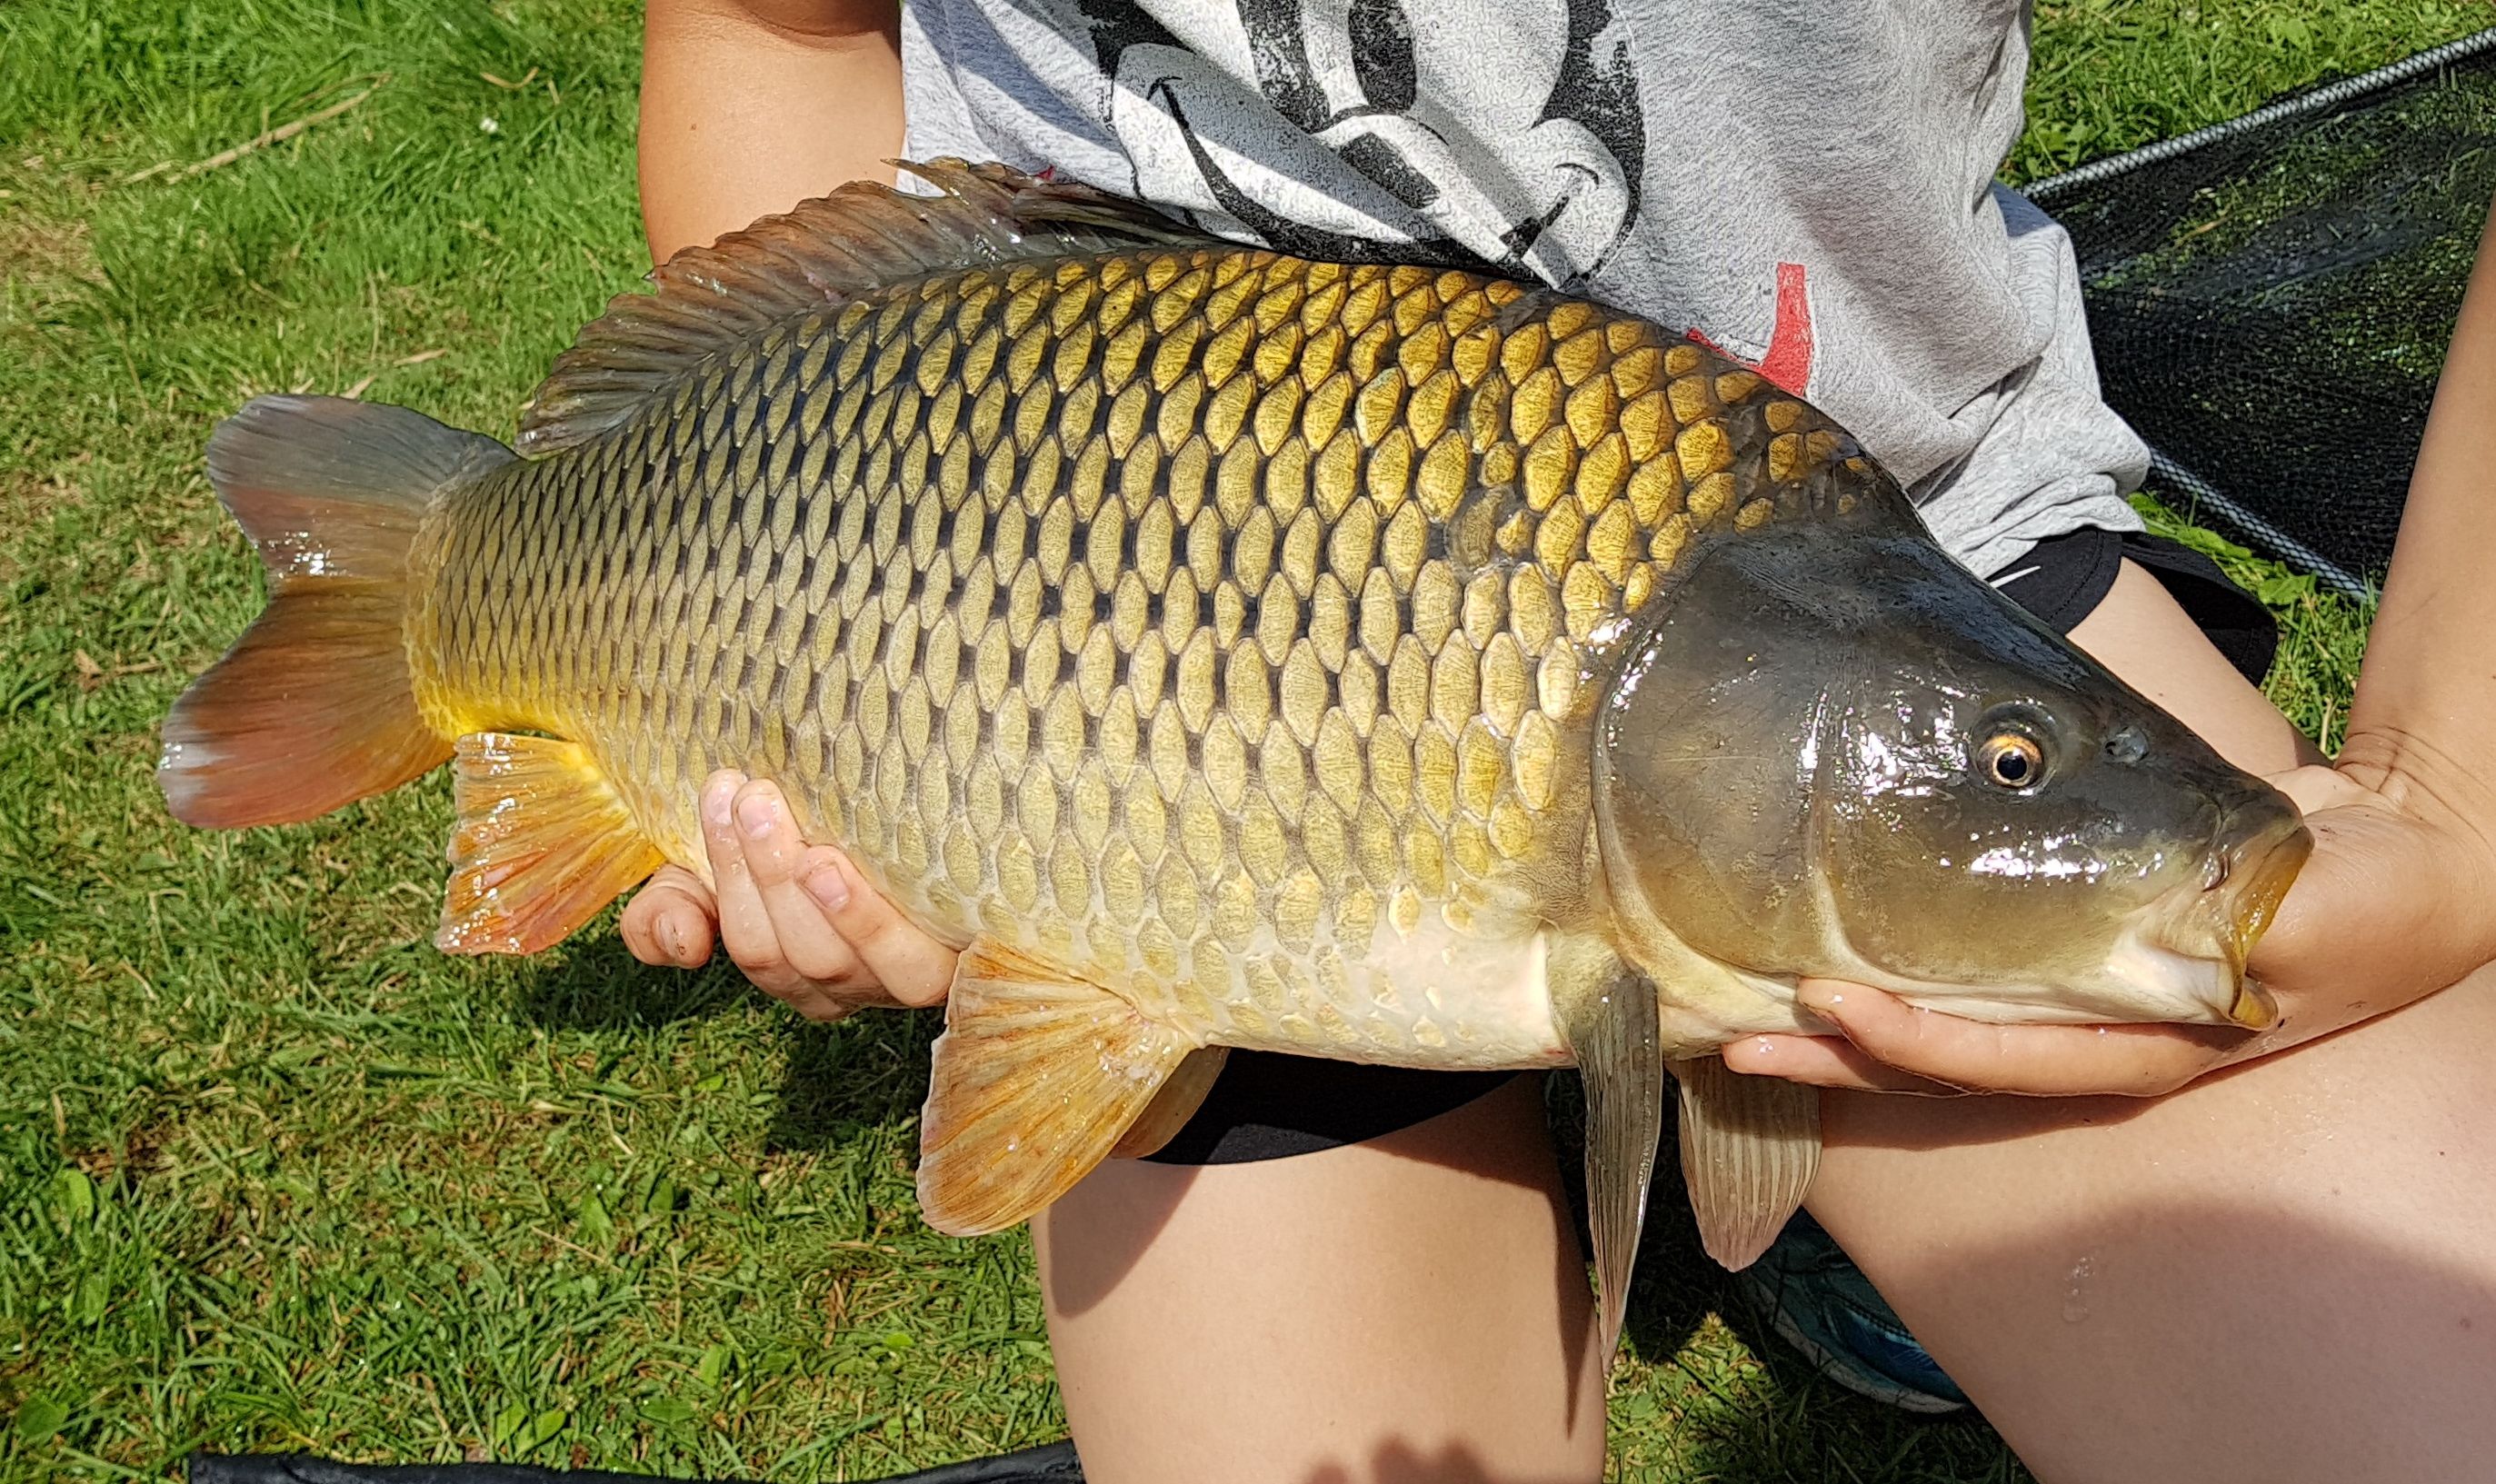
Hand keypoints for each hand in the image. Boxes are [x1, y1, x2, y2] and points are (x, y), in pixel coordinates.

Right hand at [618, 770, 958, 1020]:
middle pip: (787, 954)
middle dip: (762, 876)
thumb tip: (677, 941)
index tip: (720, 792)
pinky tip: (843, 872)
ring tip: (802, 843)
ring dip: (810, 902)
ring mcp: (901, 981)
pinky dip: (866, 922)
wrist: (946, 829)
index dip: (724, 874)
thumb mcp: (739, 871)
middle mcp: (845, 986)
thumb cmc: (825, 846)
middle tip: (754, 799)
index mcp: (794, 969)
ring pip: (835, 961)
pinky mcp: (959, 963)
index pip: (746, 942)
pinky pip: (907, 965)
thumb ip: (676, 907)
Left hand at [1728, 761, 2495, 1096]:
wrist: (2403, 856)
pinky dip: (1895, 977)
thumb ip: (2242, 938)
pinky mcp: (2066, 948)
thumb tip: (2173, 943)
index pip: (2013, 1061)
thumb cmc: (2366, 898)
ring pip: (1942, 1027)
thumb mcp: (2312, 921)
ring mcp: (2081, 1001)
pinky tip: (1821, 961)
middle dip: (1843, 1057)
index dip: (1920, 1041)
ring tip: (1743, 1012)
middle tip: (1736, 1034)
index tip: (1834, 1005)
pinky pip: (1968, 976)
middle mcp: (2102, 1038)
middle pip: (1949, 1064)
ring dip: (1844, 1027)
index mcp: (2153, 1047)